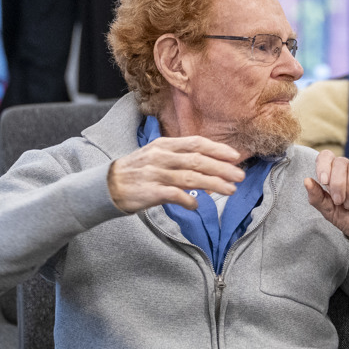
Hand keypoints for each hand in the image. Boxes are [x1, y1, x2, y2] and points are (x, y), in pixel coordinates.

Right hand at [106, 135, 244, 212]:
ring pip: (191, 178)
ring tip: (230, 190)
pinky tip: (198, 205)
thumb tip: (210, 165)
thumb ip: (181, 157)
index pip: (196, 143)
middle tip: (240, 176)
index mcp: (164, 145)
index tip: (235, 156)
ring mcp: (155, 174)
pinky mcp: (149, 192)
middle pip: (197, 161)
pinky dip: (189, 200)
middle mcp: (161, 157)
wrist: (107, 185)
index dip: (217, 149)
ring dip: (213, 184)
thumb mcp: (157, 155)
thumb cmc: (138, 171)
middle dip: (222, 168)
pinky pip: (174, 195)